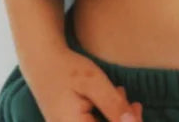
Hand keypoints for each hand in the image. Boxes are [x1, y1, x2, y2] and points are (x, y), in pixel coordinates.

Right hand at [23, 46, 143, 121]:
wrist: (41, 61)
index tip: (137, 108)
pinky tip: (111, 101)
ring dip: (116, 119)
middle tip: (133, 103)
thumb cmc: (67, 69)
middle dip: (124, 121)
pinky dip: (106, 117)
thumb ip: (114, 106)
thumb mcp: (94, 83)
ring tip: (119, 95)